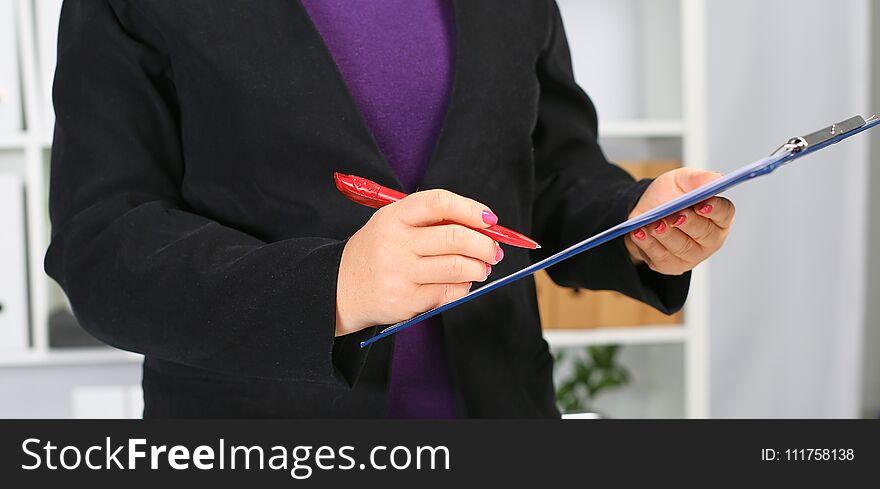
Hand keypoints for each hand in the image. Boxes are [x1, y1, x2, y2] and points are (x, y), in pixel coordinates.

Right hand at [335, 189, 503, 335]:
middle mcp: (395, 243)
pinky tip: (460, 284)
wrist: (339, 287)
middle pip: (456, 237)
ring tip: (480, 268)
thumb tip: (482, 227)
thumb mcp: (392, 224)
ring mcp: (400, 273)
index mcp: (393, 216)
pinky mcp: (405, 301)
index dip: (471, 209)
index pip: (439, 203)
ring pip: (458, 267)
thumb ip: (431, 221)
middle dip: (485, 245)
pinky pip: (448, 292)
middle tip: (493, 250)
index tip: (490, 219)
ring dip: (479, 268)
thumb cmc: (377, 252)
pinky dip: (463, 288)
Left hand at [624, 168, 734, 275]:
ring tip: (653, 224)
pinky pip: (661, 258)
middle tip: (674, 216)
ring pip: (682, 248)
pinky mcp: (671, 266)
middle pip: (705, 233)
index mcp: (718, 216)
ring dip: (666, 235)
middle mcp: (710, 239)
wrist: (643, 211)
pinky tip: (639, 233)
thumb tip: (717, 179)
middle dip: (688, 223)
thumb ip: (698, 179)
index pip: (724, 213)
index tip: (701, 204)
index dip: (715, 209)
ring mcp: (692, 256)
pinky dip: (649, 244)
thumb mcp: (681, 180)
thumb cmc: (668, 195)